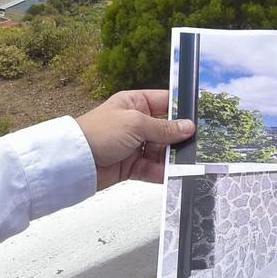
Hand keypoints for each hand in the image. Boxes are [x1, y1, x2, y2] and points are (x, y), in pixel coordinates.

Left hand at [76, 90, 194, 189]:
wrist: (74, 161)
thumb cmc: (98, 132)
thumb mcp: (135, 123)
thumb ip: (164, 128)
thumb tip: (188, 127)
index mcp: (135, 103)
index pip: (165, 102)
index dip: (182, 110)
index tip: (201, 117)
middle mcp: (136, 123)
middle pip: (167, 130)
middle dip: (181, 138)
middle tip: (200, 144)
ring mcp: (134, 145)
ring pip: (162, 151)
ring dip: (173, 158)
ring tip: (189, 163)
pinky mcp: (131, 166)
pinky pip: (153, 169)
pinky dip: (163, 173)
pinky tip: (174, 175)